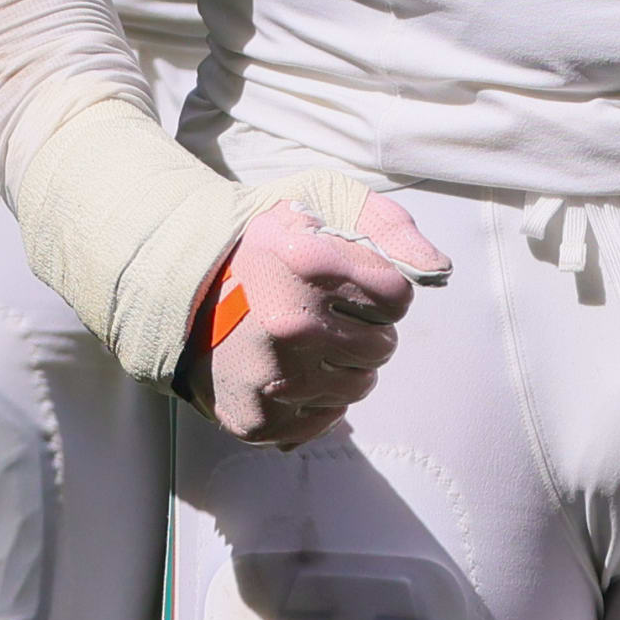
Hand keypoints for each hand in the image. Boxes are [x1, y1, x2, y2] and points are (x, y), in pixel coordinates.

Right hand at [177, 194, 448, 447]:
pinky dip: (315, 397)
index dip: (380, 286)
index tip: (349, 280)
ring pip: (359, 386)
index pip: (398, 296)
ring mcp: (273, 377)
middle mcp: (290, 324)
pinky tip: (286, 367)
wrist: (181, 285)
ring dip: (344, 364)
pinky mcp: (257, 418)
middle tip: (323, 309)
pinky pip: (325, 419)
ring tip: (306, 338)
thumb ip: (388, 226)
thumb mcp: (321, 201)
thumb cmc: (263, 240)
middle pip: (383, 346)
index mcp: (308, 263)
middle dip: (364, 327)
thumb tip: (438, 270)